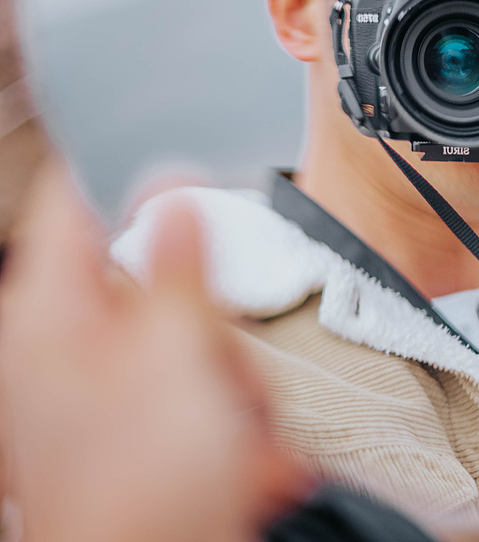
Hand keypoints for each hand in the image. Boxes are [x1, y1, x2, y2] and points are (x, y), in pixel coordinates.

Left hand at [0, 162, 310, 541]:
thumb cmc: (144, 490)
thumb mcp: (176, 354)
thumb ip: (177, 261)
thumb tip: (173, 185)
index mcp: (50, 313)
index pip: (75, 199)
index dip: (132, 176)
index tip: (188, 179)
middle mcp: (66, 346)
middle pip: (158, 280)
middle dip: (211, 321)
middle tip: (214, 362)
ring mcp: (102, 392)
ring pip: (191, 338)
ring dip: (235, 381)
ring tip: (235, 430)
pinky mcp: (137, 430)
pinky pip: (198, 390)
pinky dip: (232, 418)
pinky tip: (240, 457)